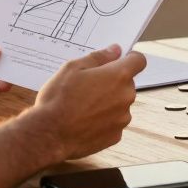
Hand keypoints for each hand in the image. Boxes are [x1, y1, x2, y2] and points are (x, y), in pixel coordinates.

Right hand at [22, 44, 146, 161]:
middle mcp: (126, 96)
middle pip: (127, 83)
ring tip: (83, 106)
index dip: (130, 58)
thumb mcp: (72, 68)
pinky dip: (103, 120)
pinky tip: (84, 121)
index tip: (119, 60)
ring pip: (120, 104)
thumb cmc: (59, 99)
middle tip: (88, 85)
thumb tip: (115, 50)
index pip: (138, 60)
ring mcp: (122, 118)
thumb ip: (98, 57)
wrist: (49, 135)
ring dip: (108, 102)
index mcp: (119, 76)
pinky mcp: (116, 136)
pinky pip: (113, 122)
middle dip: (113, 82)